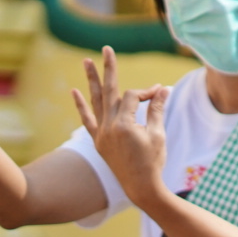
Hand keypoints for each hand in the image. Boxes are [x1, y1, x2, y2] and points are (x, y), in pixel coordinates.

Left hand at [72, 46, 167, 206]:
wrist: (141, 187)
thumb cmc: (153, 161)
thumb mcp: (158, 134)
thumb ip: (156, 109)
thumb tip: (162, 89)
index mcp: (123, 124)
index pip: (131, 97)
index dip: (146, 92)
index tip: (159, 94)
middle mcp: (108, 127)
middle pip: (108, 91)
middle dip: (108, 69)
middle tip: (106, 49)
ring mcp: (100, 134)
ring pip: (95, 101)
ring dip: (92, 81)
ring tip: (86, 62)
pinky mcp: (98, 141)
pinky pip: (87, 119)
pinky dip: (81, 106)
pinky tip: (74, 92)